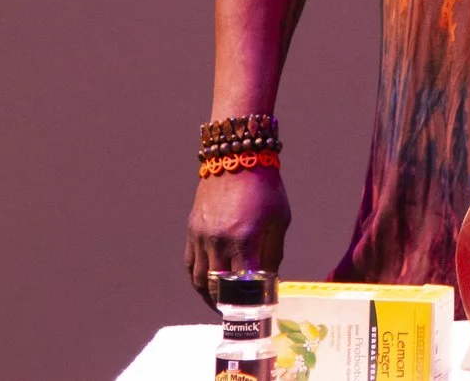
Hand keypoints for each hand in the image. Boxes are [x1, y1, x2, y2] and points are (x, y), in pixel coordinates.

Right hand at [187, 164, 290, 305]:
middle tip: (238, 313)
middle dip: (229, 303)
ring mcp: (201, 237)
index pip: (245, 283)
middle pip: (219, 286)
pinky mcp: (192, 231)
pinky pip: (190, 264)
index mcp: (245, 238)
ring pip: (200, 280)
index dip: (251, 300)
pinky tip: (206, 286)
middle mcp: (219, 241)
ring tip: (221, 305)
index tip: (258, 309)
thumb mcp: (279, 219)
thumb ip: (273, 252)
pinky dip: (197, 280)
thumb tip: (269, 280)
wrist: (237, 156)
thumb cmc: (265, 187)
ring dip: (210, 297)